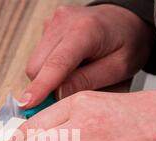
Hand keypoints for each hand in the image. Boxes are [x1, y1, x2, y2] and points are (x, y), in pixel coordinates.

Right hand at [19, 4, 154, 107]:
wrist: (127, 21)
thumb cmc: (128, 43)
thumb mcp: (119, 67)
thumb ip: (88, 81)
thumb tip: (57, 95)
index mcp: (86, 30)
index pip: (57, 63)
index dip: (40, 87)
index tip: (27, 105)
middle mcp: (64, 22)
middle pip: (37, 67)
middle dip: (47, 87)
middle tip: (69, 95)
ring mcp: (53, 23)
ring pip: (35, 64)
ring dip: (48, 79)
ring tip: (76, 75)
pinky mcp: (47, 27)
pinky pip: (39, 57)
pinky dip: (49, 69)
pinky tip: (70, 66)